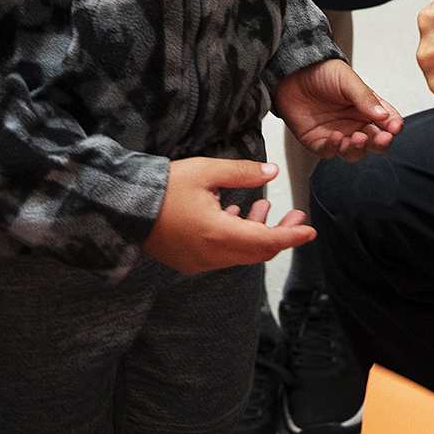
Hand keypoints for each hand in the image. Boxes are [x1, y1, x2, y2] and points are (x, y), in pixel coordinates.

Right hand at [145, 157, 313, 273]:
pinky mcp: (188, 261)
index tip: (310, 230)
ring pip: (240, 253)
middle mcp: (211, 255)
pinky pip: (222, 255)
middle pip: (257, 251)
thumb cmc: (162, 187)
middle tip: (296, 216)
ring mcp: (199, 262)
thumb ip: (242, 173)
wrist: (123, 207)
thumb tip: (271, 171)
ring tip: (264, 207)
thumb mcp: (205, 171)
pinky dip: (237, 239)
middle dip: (280, 234)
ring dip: (257, 234)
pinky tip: (235, 215)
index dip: (292, 235)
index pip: (267, 241)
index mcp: (219, 235)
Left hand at [275, 57, 401, 160]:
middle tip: (381, 138)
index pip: (388, 121)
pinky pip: (330, 152)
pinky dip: (334, 148)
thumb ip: (365, 98)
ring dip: (358, 148)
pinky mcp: (318, 142)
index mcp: (367, 107)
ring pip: (355, 152)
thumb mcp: (347, 80)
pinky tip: (336, 137)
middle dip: (380, 143)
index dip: (394, 126)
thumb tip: (383, 115)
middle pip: (374, 142)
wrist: (291, 73)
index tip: (394, 127)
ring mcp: (339, 134)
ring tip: (357, 138)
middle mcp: (355, 123)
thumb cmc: (321, 72)